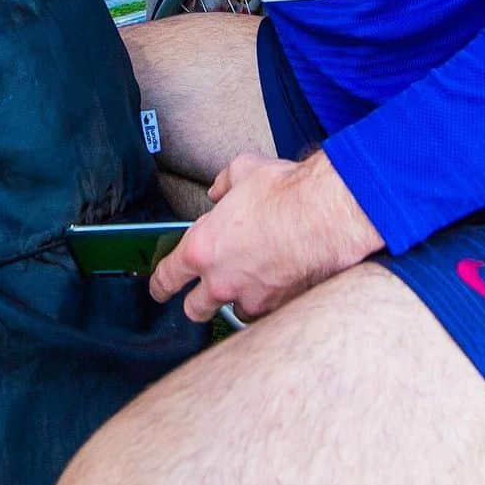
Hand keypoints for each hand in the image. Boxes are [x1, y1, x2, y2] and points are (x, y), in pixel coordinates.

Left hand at [148, 150, 383, 322]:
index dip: (159, 285)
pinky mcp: (281, 306)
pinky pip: (268, 313)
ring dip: (238, 301)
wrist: (325, 215)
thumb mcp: (242, 171)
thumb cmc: (283, 192)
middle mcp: (222, 280)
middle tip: (202, 295)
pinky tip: (279, 285)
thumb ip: (223, 185)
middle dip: (195, 304)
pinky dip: (270, 303)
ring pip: (235, 313)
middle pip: (194, 310)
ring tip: (250, 284)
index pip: (167, 277)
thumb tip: (219, 192)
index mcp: (202, 248)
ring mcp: (253, 298)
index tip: (158, 289)